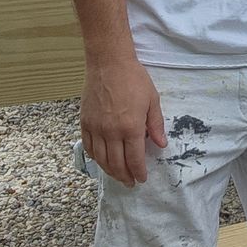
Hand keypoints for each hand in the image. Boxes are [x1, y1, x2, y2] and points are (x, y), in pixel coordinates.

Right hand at [81, 54, 165, 184]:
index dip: (138, 172)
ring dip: (110, 171)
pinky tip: (101, 160)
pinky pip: (88, 147)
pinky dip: (95, 157)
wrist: (108, 63)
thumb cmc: (134, 79)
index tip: (141, 179)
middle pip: (116, 163)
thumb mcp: (152, 100)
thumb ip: (156, 125)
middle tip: (130, 182)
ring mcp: (96, 128)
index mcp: (130, 127)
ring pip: (101, 159)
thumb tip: (161, 144)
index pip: (134, 158)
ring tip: (118, 176)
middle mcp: (111, 132)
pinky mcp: (85, 123)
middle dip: (124, 176)